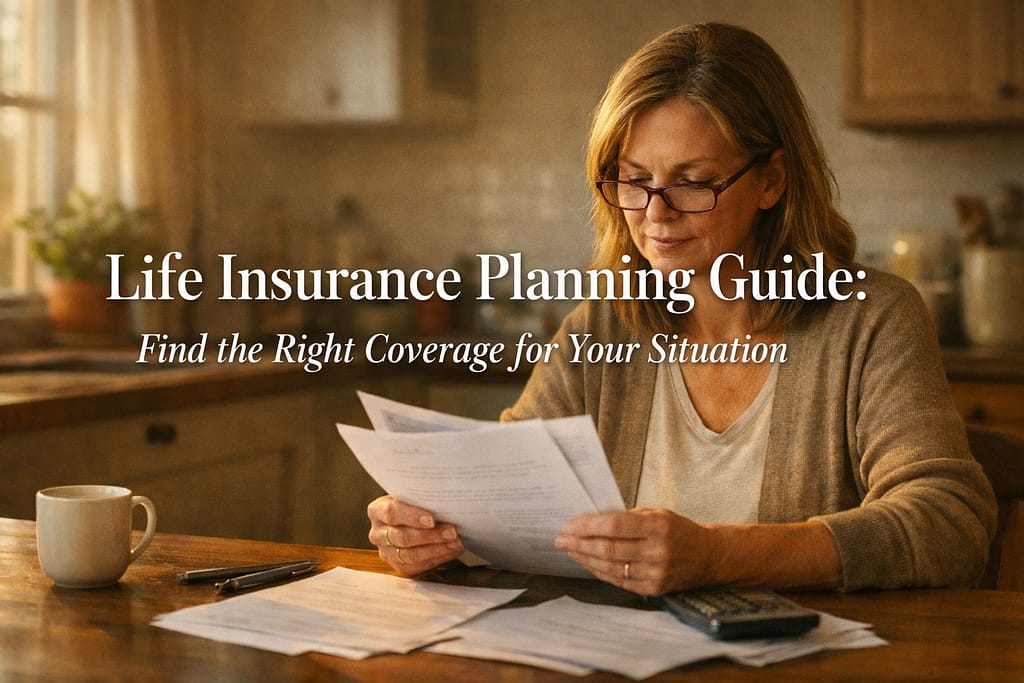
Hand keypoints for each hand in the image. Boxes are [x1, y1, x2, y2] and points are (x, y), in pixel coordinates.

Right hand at [367, 495, 463, 576]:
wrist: (409, 519)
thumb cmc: (413, 504)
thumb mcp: (412, 496)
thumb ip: (421, 498)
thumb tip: (445, 500)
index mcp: (376, 511)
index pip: (392, 513)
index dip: (412, 516)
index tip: (432, 519)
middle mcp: (377, 533)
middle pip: (402, 537)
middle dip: (430, 535)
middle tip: (452, 532)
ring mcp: (386, 552)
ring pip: (410, 555)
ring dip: (437, 549)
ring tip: (456, 542)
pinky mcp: (398, 566)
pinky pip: (418, 565)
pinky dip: (438, 558)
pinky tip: (452, 550)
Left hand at [555, 508, 718, 595]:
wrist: (708, 556)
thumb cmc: (678, 530)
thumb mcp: (657, 513)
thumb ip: (627, 518)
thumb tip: (591, 521)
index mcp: (658, 526)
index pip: (614, 526)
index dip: (587, 526)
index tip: (569, 524)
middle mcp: (657, 551)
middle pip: (608, 549)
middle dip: (579, 544)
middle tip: (561, 539)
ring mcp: (656, 573)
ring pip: (610, 568)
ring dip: (585, 558)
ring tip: (569, 550)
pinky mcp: (654, 589)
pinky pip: (619, 581)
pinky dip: (599, 571)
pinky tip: (587, 562)